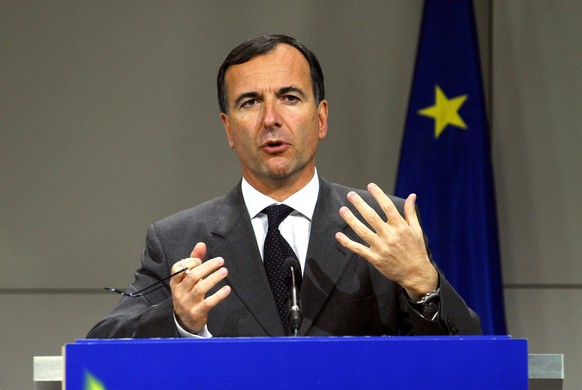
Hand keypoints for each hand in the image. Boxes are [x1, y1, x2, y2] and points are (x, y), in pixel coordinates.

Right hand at [170, 242, 230, 333]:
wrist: (185, 320)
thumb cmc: (188, 293)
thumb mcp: (188, 278)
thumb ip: (194, 260)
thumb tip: (201, 244)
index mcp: (175, 282)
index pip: (177, 269)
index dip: (189, 262)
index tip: (200, 260)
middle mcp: (179, 292)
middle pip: (192, 277)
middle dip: (207, 267)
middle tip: (220, 261)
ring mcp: (187, 303)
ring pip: (200, 289)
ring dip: (213, 278)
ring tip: (224, 271)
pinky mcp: (196, 313)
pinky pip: (208, 303)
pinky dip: (218, 295)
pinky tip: (227, 289)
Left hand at [335, 183, 437, 299]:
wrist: (416, 274)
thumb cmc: (416, 250)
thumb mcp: (416, 230)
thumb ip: (410, 212)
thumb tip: (412, 195)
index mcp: (400, 227)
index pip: (387, 207)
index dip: (378, 195)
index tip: (370, 185)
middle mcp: (390, 236)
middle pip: (371, 217)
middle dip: (360, 204)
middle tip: (350, 195)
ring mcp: (381, 248)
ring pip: (362, 231)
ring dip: (351, 220)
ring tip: (342, 210)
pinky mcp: (375, 259)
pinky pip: (359, 249)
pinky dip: (347, 242)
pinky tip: (338, 235)